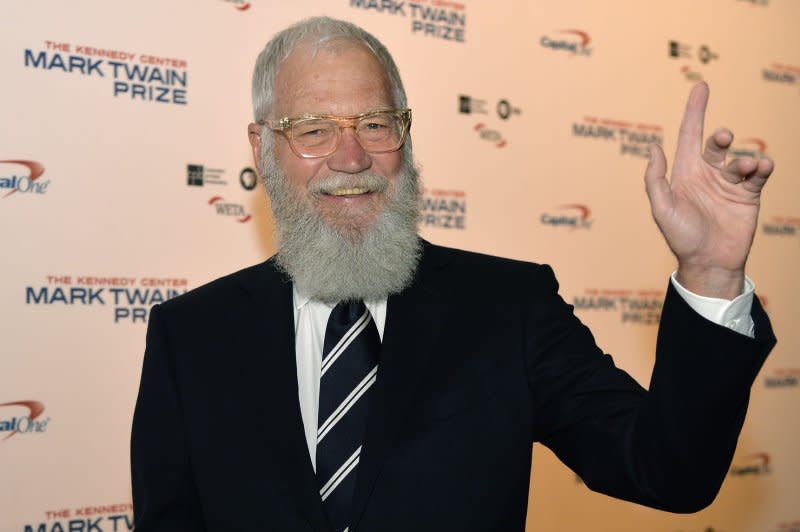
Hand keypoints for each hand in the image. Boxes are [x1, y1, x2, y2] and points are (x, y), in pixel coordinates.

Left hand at [644, 82, 773, 298]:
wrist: (708, 262)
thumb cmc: (680, 237)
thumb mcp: (662, 208)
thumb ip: (656, 179)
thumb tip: (653, 148)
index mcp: (684, 173)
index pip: (689, 135)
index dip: (694, 111)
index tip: (701, 86)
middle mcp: (707, 174)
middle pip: (715, 144)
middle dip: (720, 136)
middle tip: (722, 137)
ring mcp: (729, 184)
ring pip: (739, 158)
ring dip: (744, 160)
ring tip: (746, 168)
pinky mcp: (748, 195)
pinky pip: (758, 174)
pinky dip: (762, 167)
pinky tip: (762, 167)